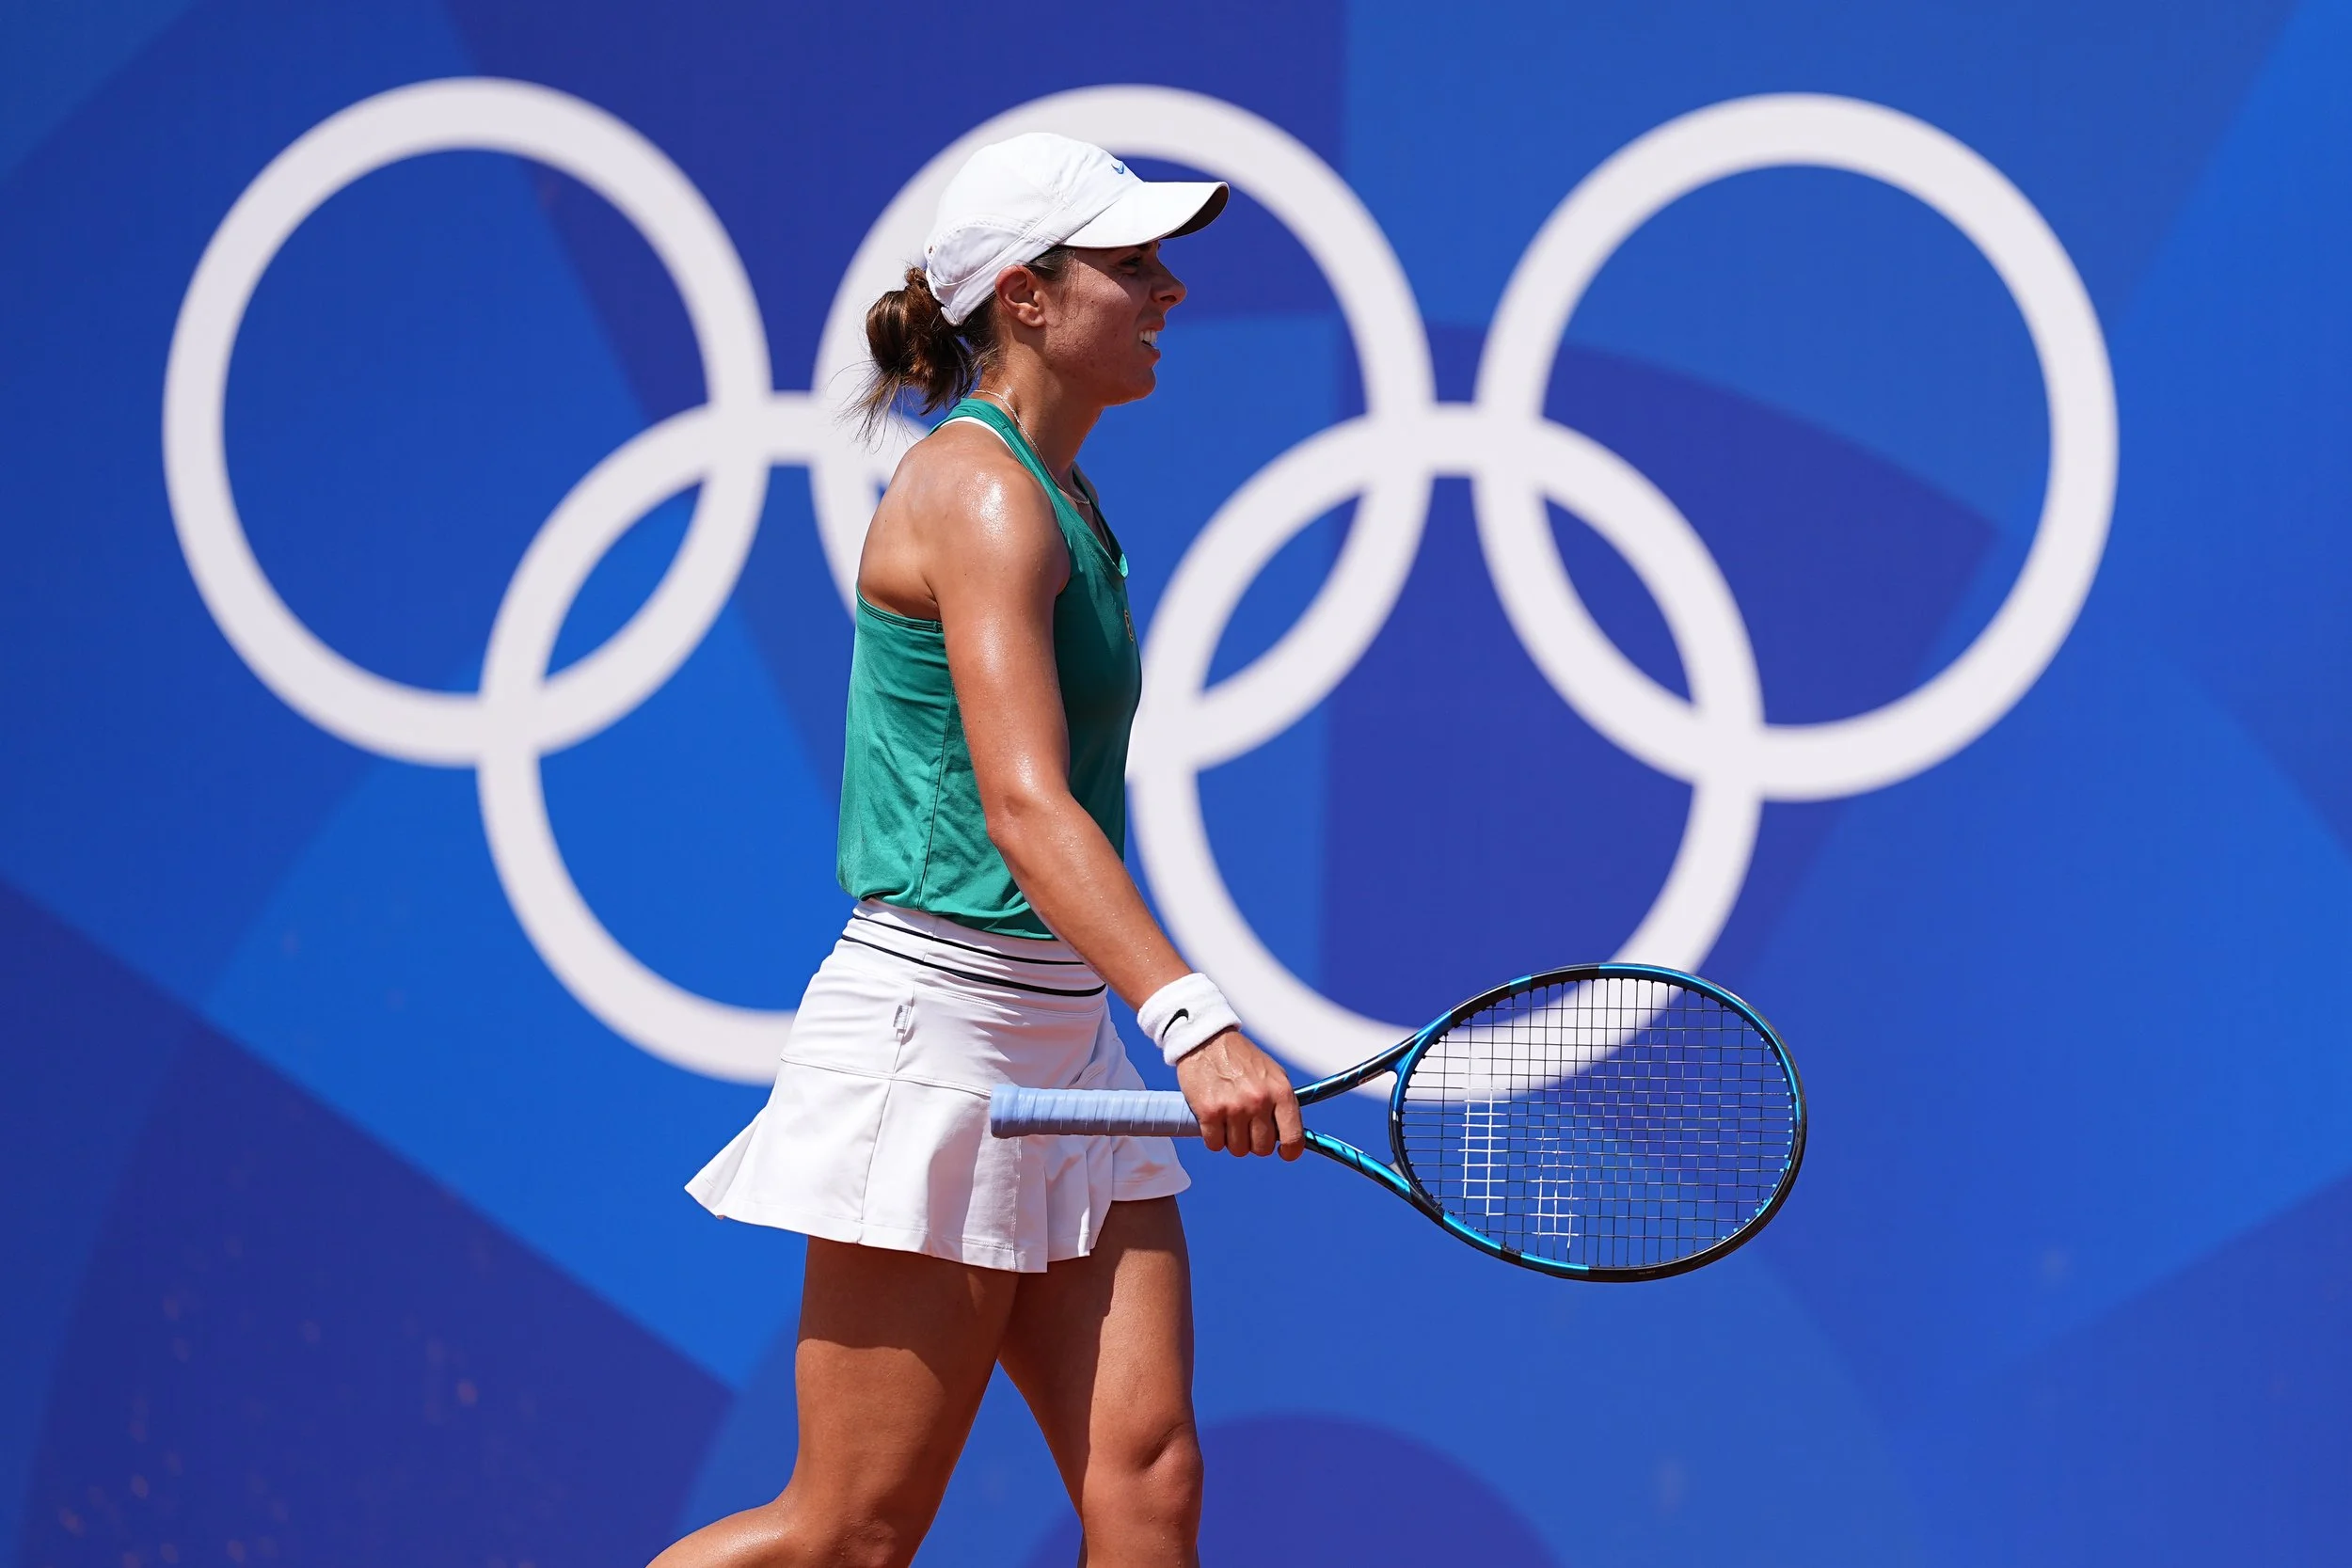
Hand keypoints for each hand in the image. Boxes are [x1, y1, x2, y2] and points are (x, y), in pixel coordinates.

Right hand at [1174, 1029, 1303, 1159]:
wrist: (1207, 1040)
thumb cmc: (1241, 1059)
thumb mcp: (1273, 1075)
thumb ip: (1282, 1104)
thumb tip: (1289, 1136)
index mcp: (1280, 1091)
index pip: (1294, 1138)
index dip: (1290, 1151)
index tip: (1284, 1152)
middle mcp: (1259, 1100)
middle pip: (1262, 1148)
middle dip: (1254, 1141)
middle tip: (1245, 1124)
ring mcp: (1234, 1107)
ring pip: (1238, 1149)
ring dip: (1232, 1139)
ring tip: (1228, 1117)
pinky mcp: (1209, 1112)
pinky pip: (1215, 1144)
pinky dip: (1213, 1137)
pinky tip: (1213, 1119)